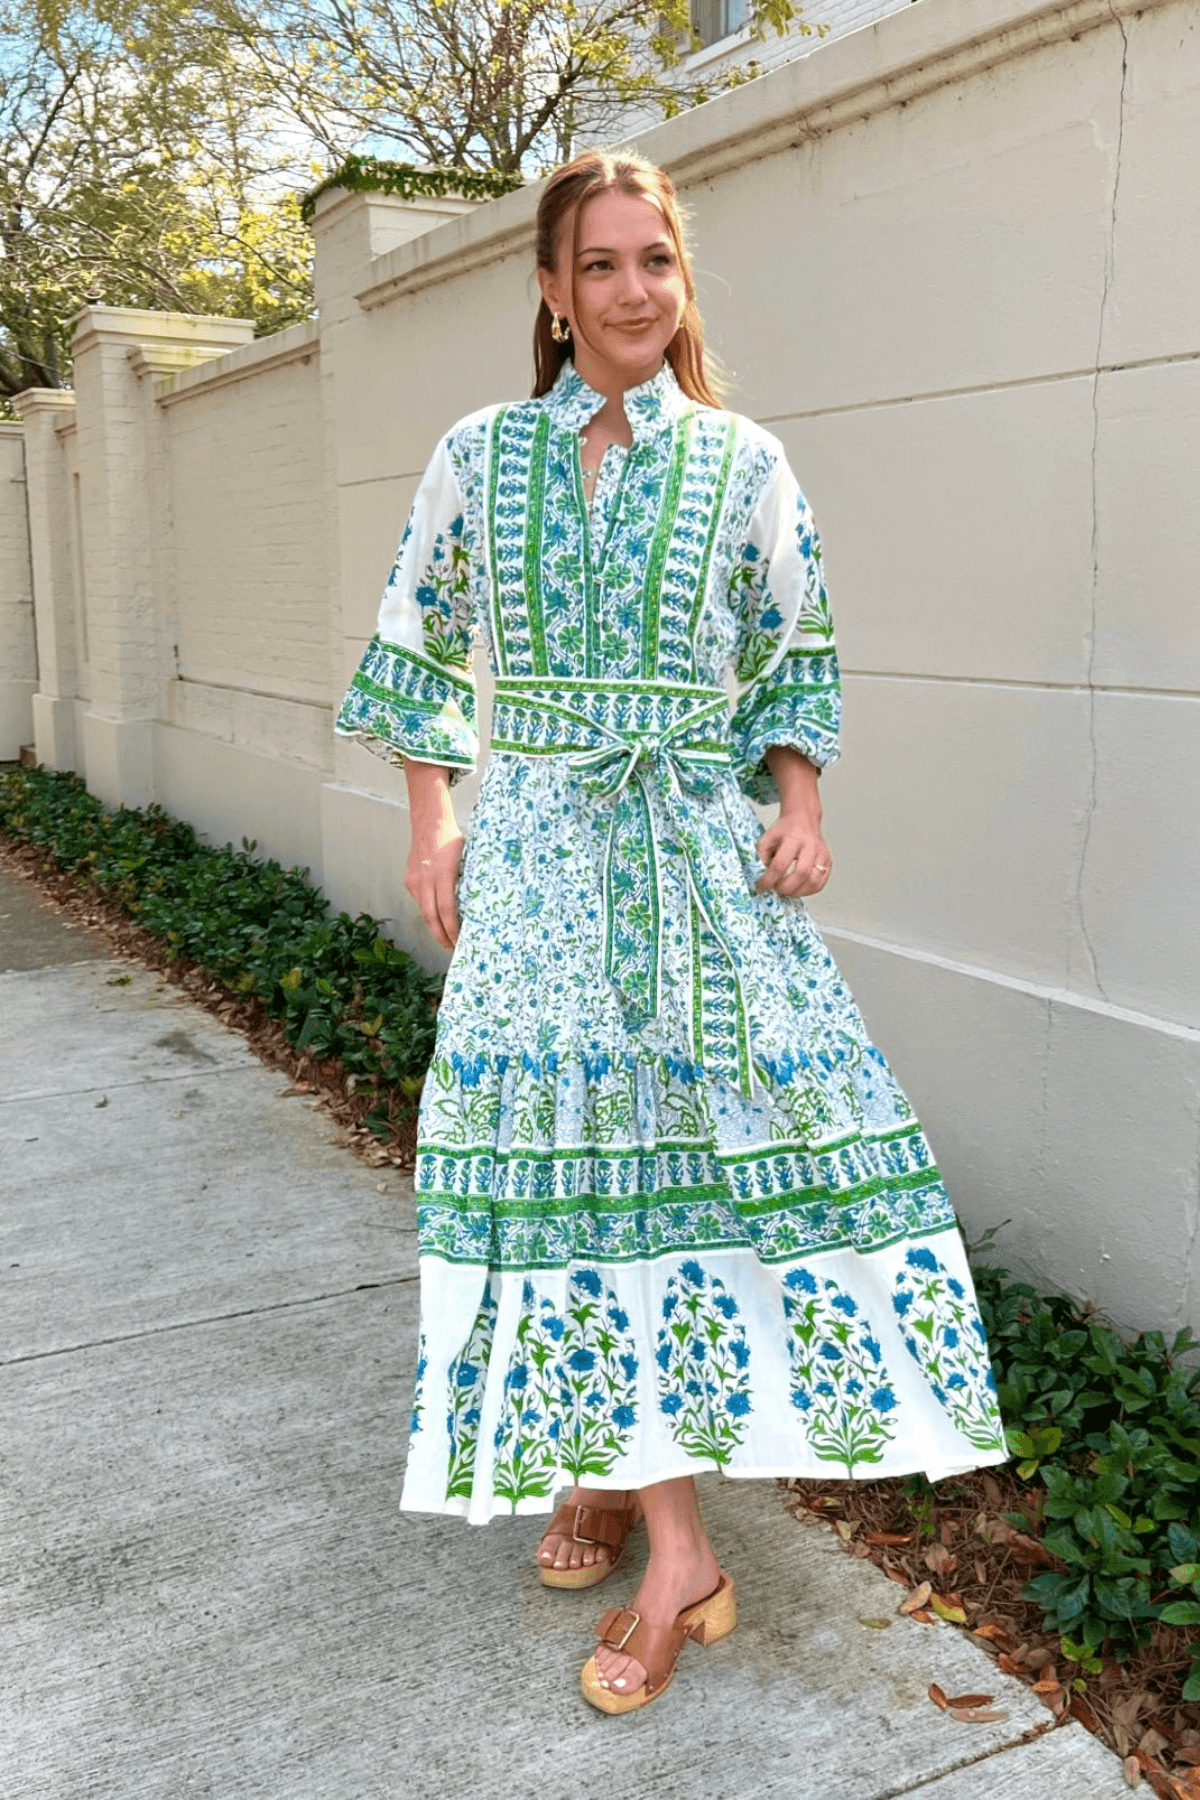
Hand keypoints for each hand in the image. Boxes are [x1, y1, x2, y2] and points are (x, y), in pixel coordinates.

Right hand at [403, 759, 464, 950]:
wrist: (428, 823)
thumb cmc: (452, 839)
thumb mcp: (467, 857)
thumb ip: (468, 879)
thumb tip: (479, 901)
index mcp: (442, 874)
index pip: (446, 910)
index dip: (452, 929)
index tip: (459, 941)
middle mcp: (426, 880)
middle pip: (431, 917)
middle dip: (441, 936)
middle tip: (451, 949)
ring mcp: (415, 881)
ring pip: (424, 911)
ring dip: (434, 926)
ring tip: (445, 937)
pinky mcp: (410, 880)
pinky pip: (420, 900)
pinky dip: (429, 910)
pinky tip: (437, 916)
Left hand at [755, 808, 831, 897]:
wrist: (803, 819)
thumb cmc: (784, 830)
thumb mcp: (768, 838)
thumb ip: (762, 857)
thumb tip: (762, 878)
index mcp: (794, 838)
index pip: (781, 863)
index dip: (770, 878)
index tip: (762, 887)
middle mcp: (811, 846)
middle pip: (801, 873)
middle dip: (786, 887)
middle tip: (776, 889)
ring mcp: (822, 854)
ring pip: (814, 881)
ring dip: (798, 891)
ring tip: (786, 891)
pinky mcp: (828, 862)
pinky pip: (820, 883)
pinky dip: (808, 891)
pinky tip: (798, 888)